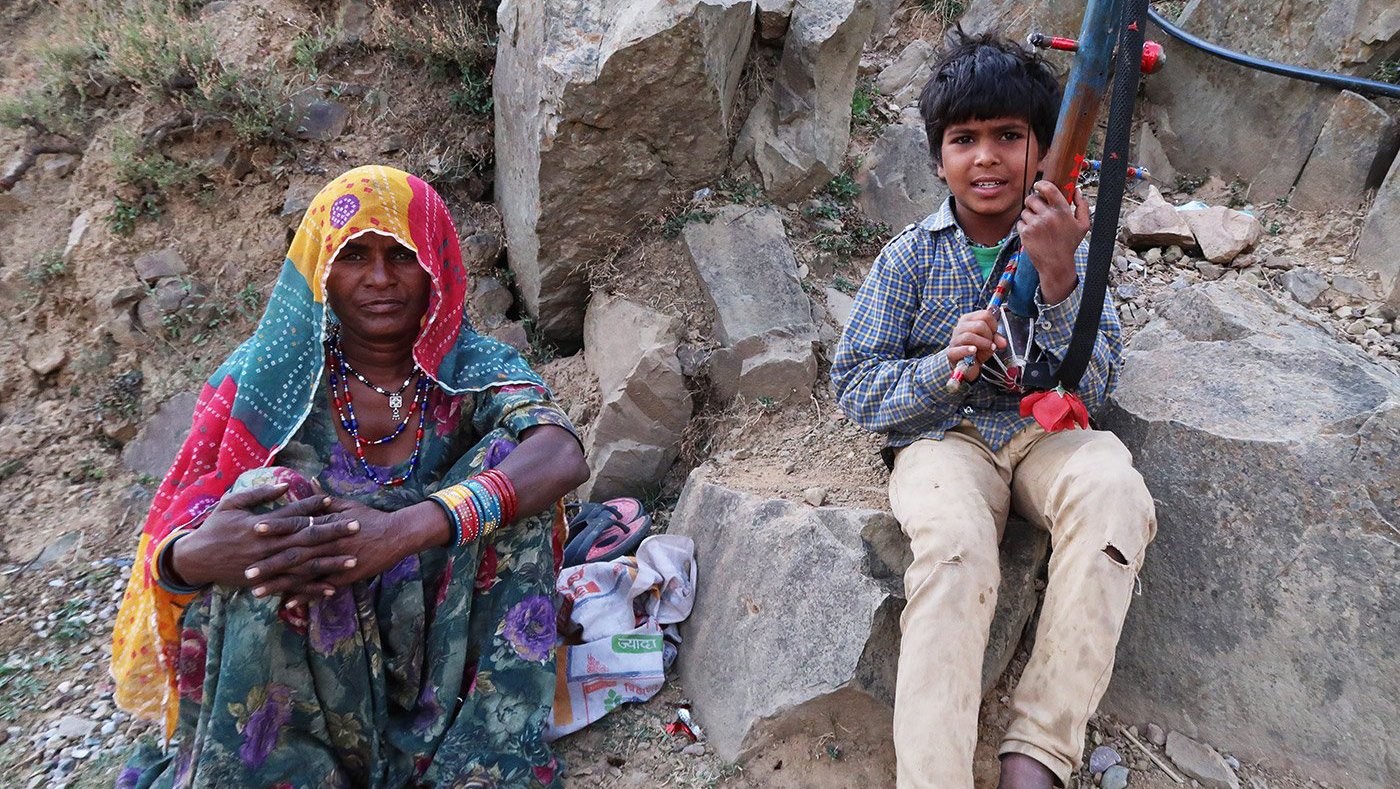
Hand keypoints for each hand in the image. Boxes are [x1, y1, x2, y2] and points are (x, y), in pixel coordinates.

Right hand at [169, 484, 360, 588]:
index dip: (313, 506)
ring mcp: (268, 566)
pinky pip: (293, 585)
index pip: (292, 513)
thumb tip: (285, 483)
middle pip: (306, 538)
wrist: (195, 559)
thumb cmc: (214, 528)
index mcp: (260, 525)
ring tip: (353, 560)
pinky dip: (312, 588)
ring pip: (304, 565)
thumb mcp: (230, 504)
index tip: (332, 499)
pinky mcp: (265, 581)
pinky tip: (333, 588)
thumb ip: (258, 493)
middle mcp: (267, 546)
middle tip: (356, 526)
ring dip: (330, 563)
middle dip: (333, 532)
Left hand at [258, 498, 446, 608]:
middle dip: (268, 563)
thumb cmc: (371, 518)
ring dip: (279, 584)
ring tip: (257, 591)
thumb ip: (324, 499)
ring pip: (303, 575)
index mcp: (327, 524)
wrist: (397, 535)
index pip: (296, 524)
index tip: (254, 528)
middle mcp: (328, 543)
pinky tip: (287, 604)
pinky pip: (321, 588)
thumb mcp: (348, 504)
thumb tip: (308, 483)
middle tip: (246, 571)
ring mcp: (336, 562)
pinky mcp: (345, 577)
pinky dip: (305, 596)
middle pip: (293, 554)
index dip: (275, 527)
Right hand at [945, 309, 1006, 381]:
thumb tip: (1003, 343)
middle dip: (989, 335)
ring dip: (983, 343)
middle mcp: (960, 327)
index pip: (985, 314)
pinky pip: (960, 349)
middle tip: (991, 343)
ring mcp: (955, 340)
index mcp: (969, 320)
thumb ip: (997, 339)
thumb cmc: (977, 350)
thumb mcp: (989, 342)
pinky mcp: (951, 352)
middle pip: (979, 325)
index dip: (993, 324)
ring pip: (969, 336)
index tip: (994, 333)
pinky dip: (968, 350)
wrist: (965, 366)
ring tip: (987, 349)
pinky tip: (974, 351)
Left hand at [1018, 180, 1089, 303]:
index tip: (1039, 185)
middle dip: (1033, 202)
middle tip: (1037, 208)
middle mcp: (1048, 216)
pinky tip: (1034, 233)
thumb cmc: (1069, 244)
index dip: (1041, 184)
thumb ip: (1082, 206)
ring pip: (1025, 211)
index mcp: (1062, 211)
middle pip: (1032, 198)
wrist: (1056, 264)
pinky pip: (1020, 222)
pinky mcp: (1025, 233)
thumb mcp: (1083, 225)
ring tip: (1038, 225)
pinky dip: (1024, 226)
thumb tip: (1077, 191)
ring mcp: (1035, 225)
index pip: (1049, 189)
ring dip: (1029, 215)